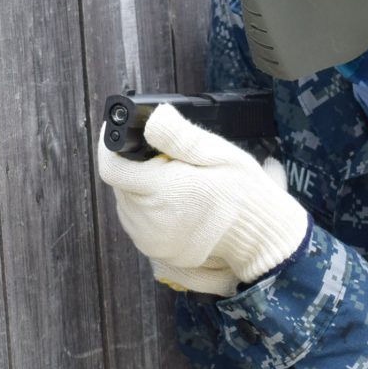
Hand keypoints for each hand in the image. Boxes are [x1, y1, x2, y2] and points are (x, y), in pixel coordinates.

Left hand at [95, 104, 308, 293]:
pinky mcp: (155, 251)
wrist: (258, 238)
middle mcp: (148, 219)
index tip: (117, 132)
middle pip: (121, 184)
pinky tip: (175, 204)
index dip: (109, 145)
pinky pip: (138, 223)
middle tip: (167, 161)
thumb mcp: (218, 155)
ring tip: (175, 184)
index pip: (112, 167)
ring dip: (141, 189)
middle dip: (135, 167)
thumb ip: (180, 137)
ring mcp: (149, 239)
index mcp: (160, 190)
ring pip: (128, 204)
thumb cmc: (242, 193)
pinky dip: (149, 210)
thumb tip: (153, 117)